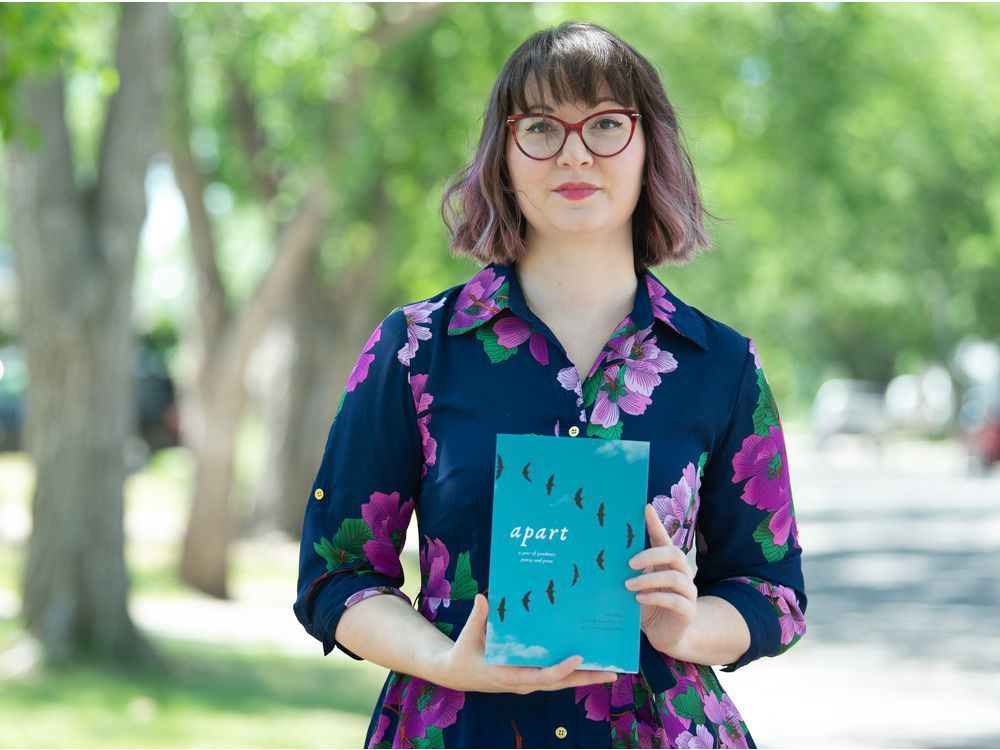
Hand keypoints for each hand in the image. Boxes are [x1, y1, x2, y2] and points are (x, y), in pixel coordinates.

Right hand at [433, 594, 618, 693]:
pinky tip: (588, 662)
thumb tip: (484, 598)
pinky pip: (555, 678)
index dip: (561, 669)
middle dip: (587, 678)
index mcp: (509, 675)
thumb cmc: (462, 654)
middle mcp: (524, 683)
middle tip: (613, 672)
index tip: (579, 657)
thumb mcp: (468, 636)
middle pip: (561, 684)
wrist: (455, 673)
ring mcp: (528, 683)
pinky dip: (573, 672)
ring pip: (562, 683)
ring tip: (610, 669)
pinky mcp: (530, 678)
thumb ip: (478, 618)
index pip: (541, 677)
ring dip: (585, 677)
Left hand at [625, 503, 697, 651]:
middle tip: (629, 563)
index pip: (664, 539)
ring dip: (648, 579)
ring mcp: (688, 592)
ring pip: (675, 576)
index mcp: (668, 564)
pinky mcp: (688, 610)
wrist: (664, 635)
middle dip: (651, 555)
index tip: (645, 508)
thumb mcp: (637, 584)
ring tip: (628, 585)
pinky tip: (639, 598)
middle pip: (674, 553)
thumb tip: (604, 553)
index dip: (655, 523)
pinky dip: (655, 596)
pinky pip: (675, 600)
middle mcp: (682, 573)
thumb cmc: (648, 604)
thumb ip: (631, 570)